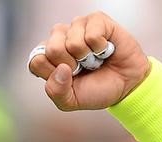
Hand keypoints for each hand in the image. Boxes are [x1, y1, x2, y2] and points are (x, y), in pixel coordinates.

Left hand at [28, 12, 149, 110]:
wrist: (125, 86)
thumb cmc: (97, 90)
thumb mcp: (71, 101)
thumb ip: (56, 91)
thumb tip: (60, 69)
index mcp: (48, 57)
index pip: (36, 60)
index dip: (52, 74)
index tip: (68, 78)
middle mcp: (60, 38)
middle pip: (52, 49)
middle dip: (71, 66)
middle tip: (83, 69)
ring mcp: (77, 27)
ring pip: (71, 42)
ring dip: (87, 58)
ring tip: (94, 59)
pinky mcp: (96, 20)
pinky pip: (91, 34)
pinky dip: (100, 48)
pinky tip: (104, 50)